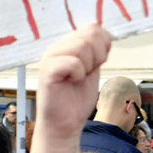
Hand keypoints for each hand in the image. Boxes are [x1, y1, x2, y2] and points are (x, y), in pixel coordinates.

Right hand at [35, 24, 110, 141]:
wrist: (64, 125)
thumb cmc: (76, 99)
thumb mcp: (92, 69)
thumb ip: (96, 50)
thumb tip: (105, 33)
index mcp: (66, 44)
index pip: (93, 27)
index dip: (103, 45)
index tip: (97, 64)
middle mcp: (57, 47)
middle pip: (90, 34)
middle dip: (98, 56)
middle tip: (87, 73)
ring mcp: (50, 57)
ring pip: (82, 46)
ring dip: (88, 67)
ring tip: (78, 78)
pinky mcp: (47, 71)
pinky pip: (73, 62)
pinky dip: (79, 74)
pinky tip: (72, 82)